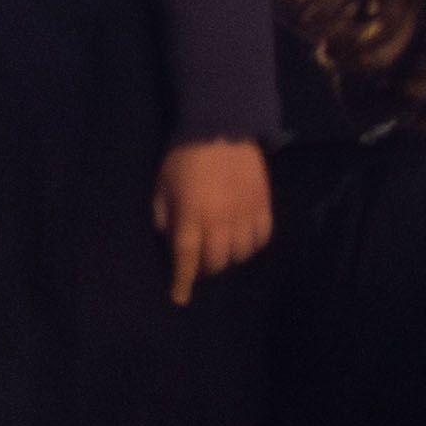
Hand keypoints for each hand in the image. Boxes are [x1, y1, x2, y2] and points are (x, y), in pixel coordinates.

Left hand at [156, 137, 271, 303]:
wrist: (220, 127)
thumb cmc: (183, 159)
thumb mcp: (161, 189)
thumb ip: (166, 219)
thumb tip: (173, 242)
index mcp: (191, 216)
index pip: (187, 259)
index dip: (183, 282)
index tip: (180, 297)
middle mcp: (220, 219)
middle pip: (217, 261)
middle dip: (205, 268)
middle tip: (199, 261)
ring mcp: (245, 211)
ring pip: (241, 253)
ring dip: (229, 258)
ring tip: (223, 250)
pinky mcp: (263, 202)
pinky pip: (263, 236)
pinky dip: (252, 244)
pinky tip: (243, 239)